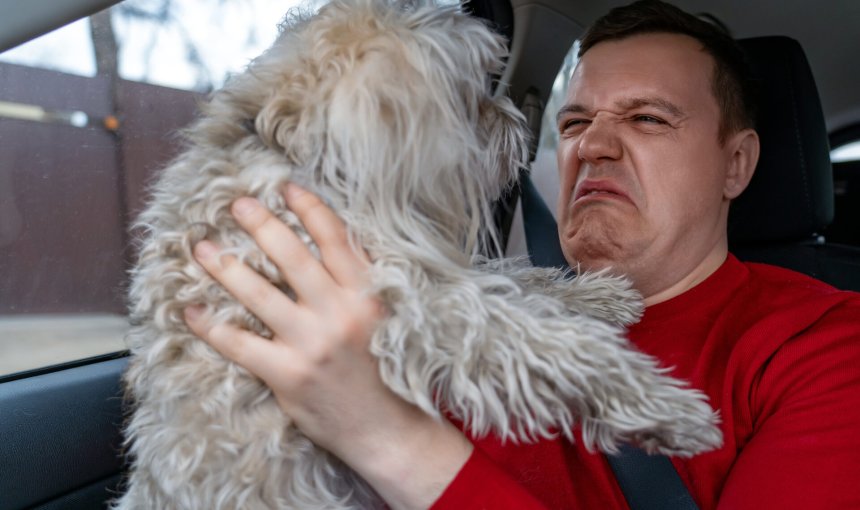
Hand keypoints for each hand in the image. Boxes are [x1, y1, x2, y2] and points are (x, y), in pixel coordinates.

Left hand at [184, 184, 471, 508]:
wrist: (385, 427)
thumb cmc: (384, 369)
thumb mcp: (382, 316)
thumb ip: (358, 281)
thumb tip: (328, 242)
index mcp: (365, 294)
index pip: (334, 239)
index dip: (309, 209)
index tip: (286, 189)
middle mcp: (338, 313)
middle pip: (292, 256)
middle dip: (260, 224)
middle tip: (237, 205)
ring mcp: (311, 344)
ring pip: (258, 294)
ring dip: (225, 267)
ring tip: (202, 247)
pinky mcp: (287, 374)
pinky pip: (240, 344)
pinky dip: (211, 327)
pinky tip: (191, 311)